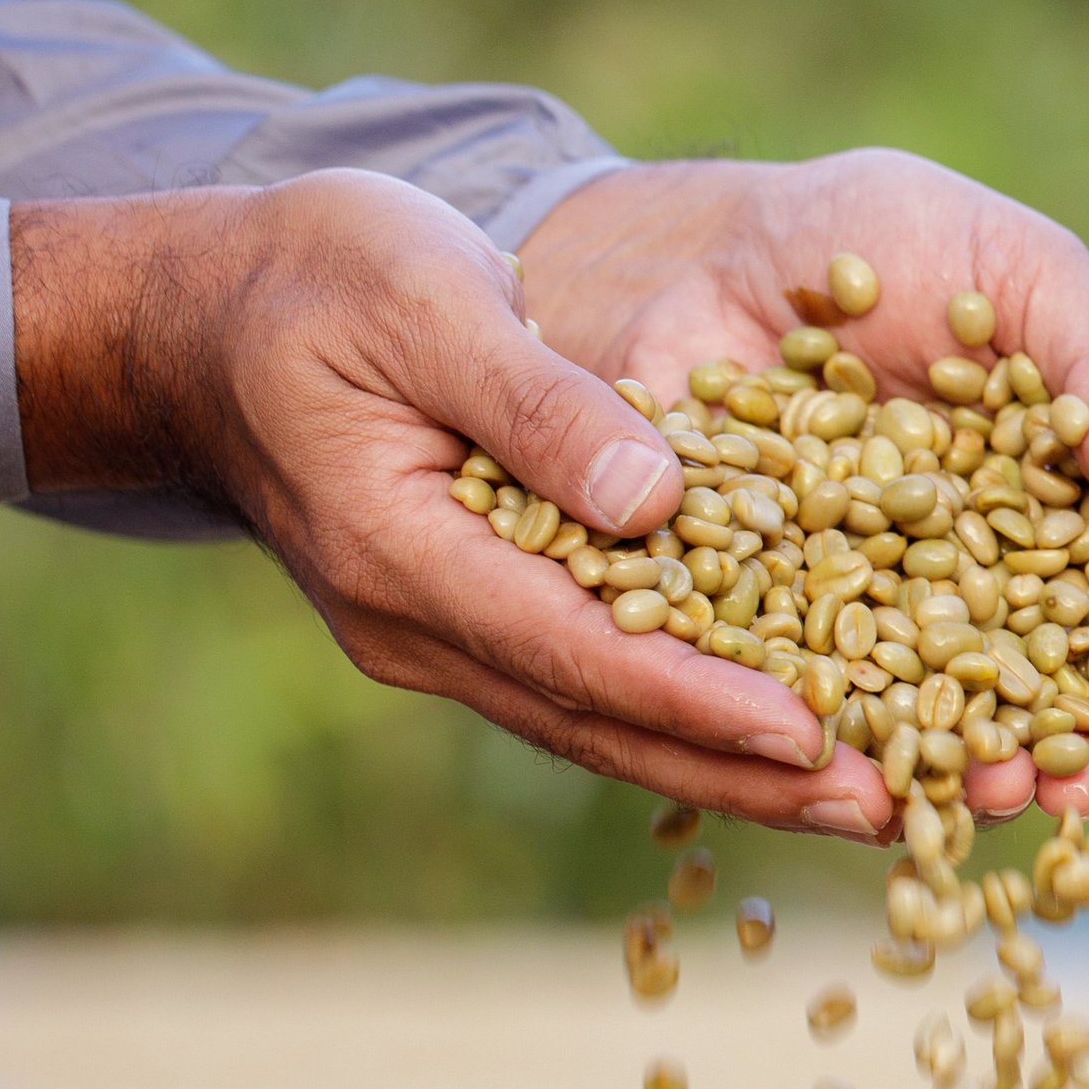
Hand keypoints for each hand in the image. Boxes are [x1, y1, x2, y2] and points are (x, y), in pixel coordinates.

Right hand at [9, 169, 894, 834]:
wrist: (199, 316)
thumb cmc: (312, 276)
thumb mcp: (422, 297)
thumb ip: (534, 400)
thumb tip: (655, 497)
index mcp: (404, 554)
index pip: (577, 651)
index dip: (700, 699)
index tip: (814, 734)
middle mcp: (420, 628)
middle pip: (609, 726)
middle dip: (750, 777)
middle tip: (888, 812)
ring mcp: (441, 640)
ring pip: (608, 729)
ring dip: (738, 772)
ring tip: (874, 801)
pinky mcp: (476, 623)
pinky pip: (596, 691)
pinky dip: (695, 724)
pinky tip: (795, 743)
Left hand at [513, 151, 1088, 825]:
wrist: (694, 247)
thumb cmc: (880, 237)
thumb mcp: (1016, 269)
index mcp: (1078, 500)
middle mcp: (994, 581)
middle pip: (1068, 691)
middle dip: (1084, 753)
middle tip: (1077, 789)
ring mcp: (888, 618)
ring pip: (953, 725)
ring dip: (976, 776)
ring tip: (982, 798)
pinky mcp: (779, 635)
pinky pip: (821, 712)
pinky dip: (845, 756)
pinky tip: (859, 785)